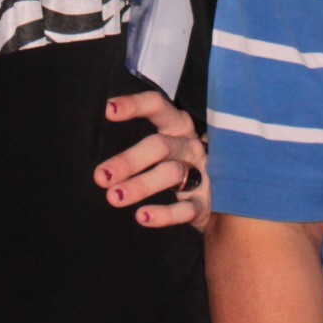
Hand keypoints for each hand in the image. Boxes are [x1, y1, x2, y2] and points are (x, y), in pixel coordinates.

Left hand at [100, 89, 208, 229]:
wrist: (221, 199)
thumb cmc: (180, 166)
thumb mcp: (165, 148)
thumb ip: (139, 148)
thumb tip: (102, 165)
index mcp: (179, 128)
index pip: (159, 107)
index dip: (135, 105)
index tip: (109, 109)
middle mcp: (190, 146)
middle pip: (160, 146)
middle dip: (129, 160)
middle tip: (101, 176)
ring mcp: (202, 174)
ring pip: (171, 174)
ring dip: (141, 185)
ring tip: (114, 197)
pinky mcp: (207, 203)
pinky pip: (186, 208)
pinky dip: (164, 214)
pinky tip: (143, 216)